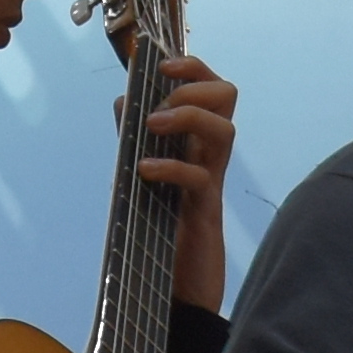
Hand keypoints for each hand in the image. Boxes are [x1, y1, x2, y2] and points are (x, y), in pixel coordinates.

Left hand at [140, 51, 242, 305]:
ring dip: (186, 116)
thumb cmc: (159, 229)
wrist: (174, 287)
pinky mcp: (204, 211)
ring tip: (152, 127)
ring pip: (224, 130)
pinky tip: (146, 171)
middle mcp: (208, 154)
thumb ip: (134, 139)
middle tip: (161, 104)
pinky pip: (199, 178)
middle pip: (228, 95)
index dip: (194, 66)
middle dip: (195, 84)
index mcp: (194, 141)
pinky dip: (171, 166)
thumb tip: (124, 99)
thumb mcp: (142, 175)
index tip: (164, 65)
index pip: (210, 87)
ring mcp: (210, 181)